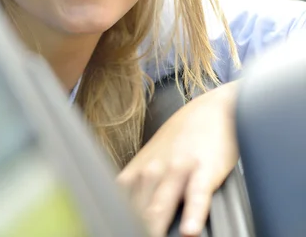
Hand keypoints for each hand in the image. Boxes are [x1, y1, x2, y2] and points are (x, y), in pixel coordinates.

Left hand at [117, 81, 238, 236]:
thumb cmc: (183, 137)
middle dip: (134, 229)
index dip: (118, 221)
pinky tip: (189, 230)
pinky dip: (193, 213)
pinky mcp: (204, 170)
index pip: (118, 205)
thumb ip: (141, 187)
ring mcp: (178, 170)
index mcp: (138, 172)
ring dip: (153, 228)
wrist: (213, 108)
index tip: (118, 232)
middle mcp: (153, 171)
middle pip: (137, 212)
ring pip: (160, 206)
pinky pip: (197, 195)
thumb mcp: (154, 159)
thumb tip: (129, 214)